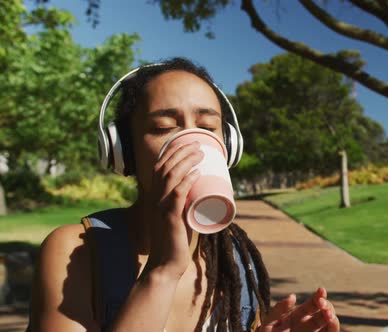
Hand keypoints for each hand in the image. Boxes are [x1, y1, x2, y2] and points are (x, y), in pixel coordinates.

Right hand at [143, 141, 203, 278]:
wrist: (166, 264)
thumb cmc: (174, 240)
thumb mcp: (178, 215)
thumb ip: (185, 203)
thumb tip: (203, 191)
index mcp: (155, 196)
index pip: (160, 166)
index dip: (173, 151)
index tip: (189, 143)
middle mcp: (154, 199)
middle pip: (165, 167)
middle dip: (181, 151)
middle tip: (199, 145)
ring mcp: (161, 208)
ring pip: (171, 177)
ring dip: (186, 161)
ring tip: (200, 153)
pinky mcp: (170, 219)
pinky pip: (176, 196)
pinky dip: (186, 182)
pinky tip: (196, 173)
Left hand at [258, 288, 339, 331]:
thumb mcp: (268, 324)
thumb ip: (278, 309)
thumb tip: (293, 296)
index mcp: (298, 317)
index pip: (313, 304)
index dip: (319, 296)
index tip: (321, 290)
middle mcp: (309, 325)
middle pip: (324, 312)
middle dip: (326, 305)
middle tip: (321, 303)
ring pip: (330, 324)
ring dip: (332, 317)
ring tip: (328, 315)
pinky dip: (333, 327)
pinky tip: (331, 321)